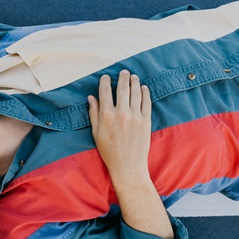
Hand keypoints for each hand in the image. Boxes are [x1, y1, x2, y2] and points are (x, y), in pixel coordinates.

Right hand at [87, 70, 151, 184]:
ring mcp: (135, 116)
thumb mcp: (96, 133)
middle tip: (124, 72)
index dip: (105, 81)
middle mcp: (121, 113)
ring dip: (135, 82)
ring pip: (136, 93)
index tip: (106, 77)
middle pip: (122, 89)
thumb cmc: (109, 151)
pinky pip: (146, 102)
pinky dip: (146, 93)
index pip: (105, 92)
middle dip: (123, 78)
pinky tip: (144, 88)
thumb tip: (91, 97)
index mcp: (106, 116)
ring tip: (134, 77)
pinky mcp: (146, 121)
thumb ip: (93, 113)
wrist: (127, 165)